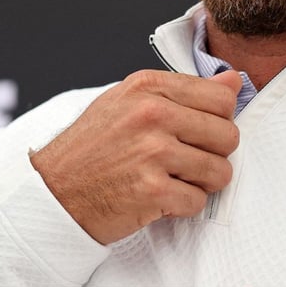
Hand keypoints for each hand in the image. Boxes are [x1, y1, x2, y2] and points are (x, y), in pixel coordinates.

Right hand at [30, 69, 242, 243]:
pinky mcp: (151, 189)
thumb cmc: (93, 147)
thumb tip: (233, 81)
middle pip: (228, 135)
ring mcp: (152, 151)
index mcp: (148, 86)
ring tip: (174, 179)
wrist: (52, 192)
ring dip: (202, 183)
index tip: (198, 132)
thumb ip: (184, 91)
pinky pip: (198, 200)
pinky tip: (161, 197)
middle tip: (187, 161)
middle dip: (214, 154)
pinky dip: (183, 205)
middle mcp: (151, 114)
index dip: (218, 120)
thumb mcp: (131, 103)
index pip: (222, 98)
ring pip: (219, 171)